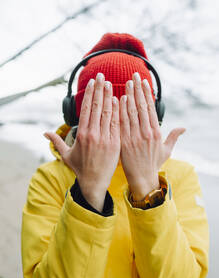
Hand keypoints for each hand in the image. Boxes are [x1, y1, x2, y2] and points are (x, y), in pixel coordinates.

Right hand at [44, 73, 119, 211]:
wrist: (94, 183)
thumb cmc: (80, 168)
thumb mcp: (66, 155)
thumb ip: (57, 141)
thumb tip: (45, 133)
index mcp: (82, 134)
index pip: (87, 109)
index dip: (90, 94)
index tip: (92, 83)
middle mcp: (94, 134)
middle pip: (97, 107)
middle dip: (99, 89)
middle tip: (101, 76)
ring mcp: (106, 138)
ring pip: (108, 113)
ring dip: (109, 97)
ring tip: (110, 84)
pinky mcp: (116, 144)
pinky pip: (117, 124)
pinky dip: (118, 112)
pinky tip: (119, 100)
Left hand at [119, 72, 185, 200]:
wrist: (142, 178)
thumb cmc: (154, 164)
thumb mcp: (166, 150)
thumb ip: (174, 137)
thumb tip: (183, 128)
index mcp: (156, 133)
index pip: (151, 108)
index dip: (147, 94)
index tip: (144, 82)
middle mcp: (145, 133)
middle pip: (141, 107)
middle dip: (137, 90)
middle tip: (134, 76)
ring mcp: (134, 137)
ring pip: (131, 112)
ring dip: (129, 96)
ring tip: (126, 83)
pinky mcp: (124, 142)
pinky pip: (121, 123)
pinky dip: (120, 110)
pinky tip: (119, 99)